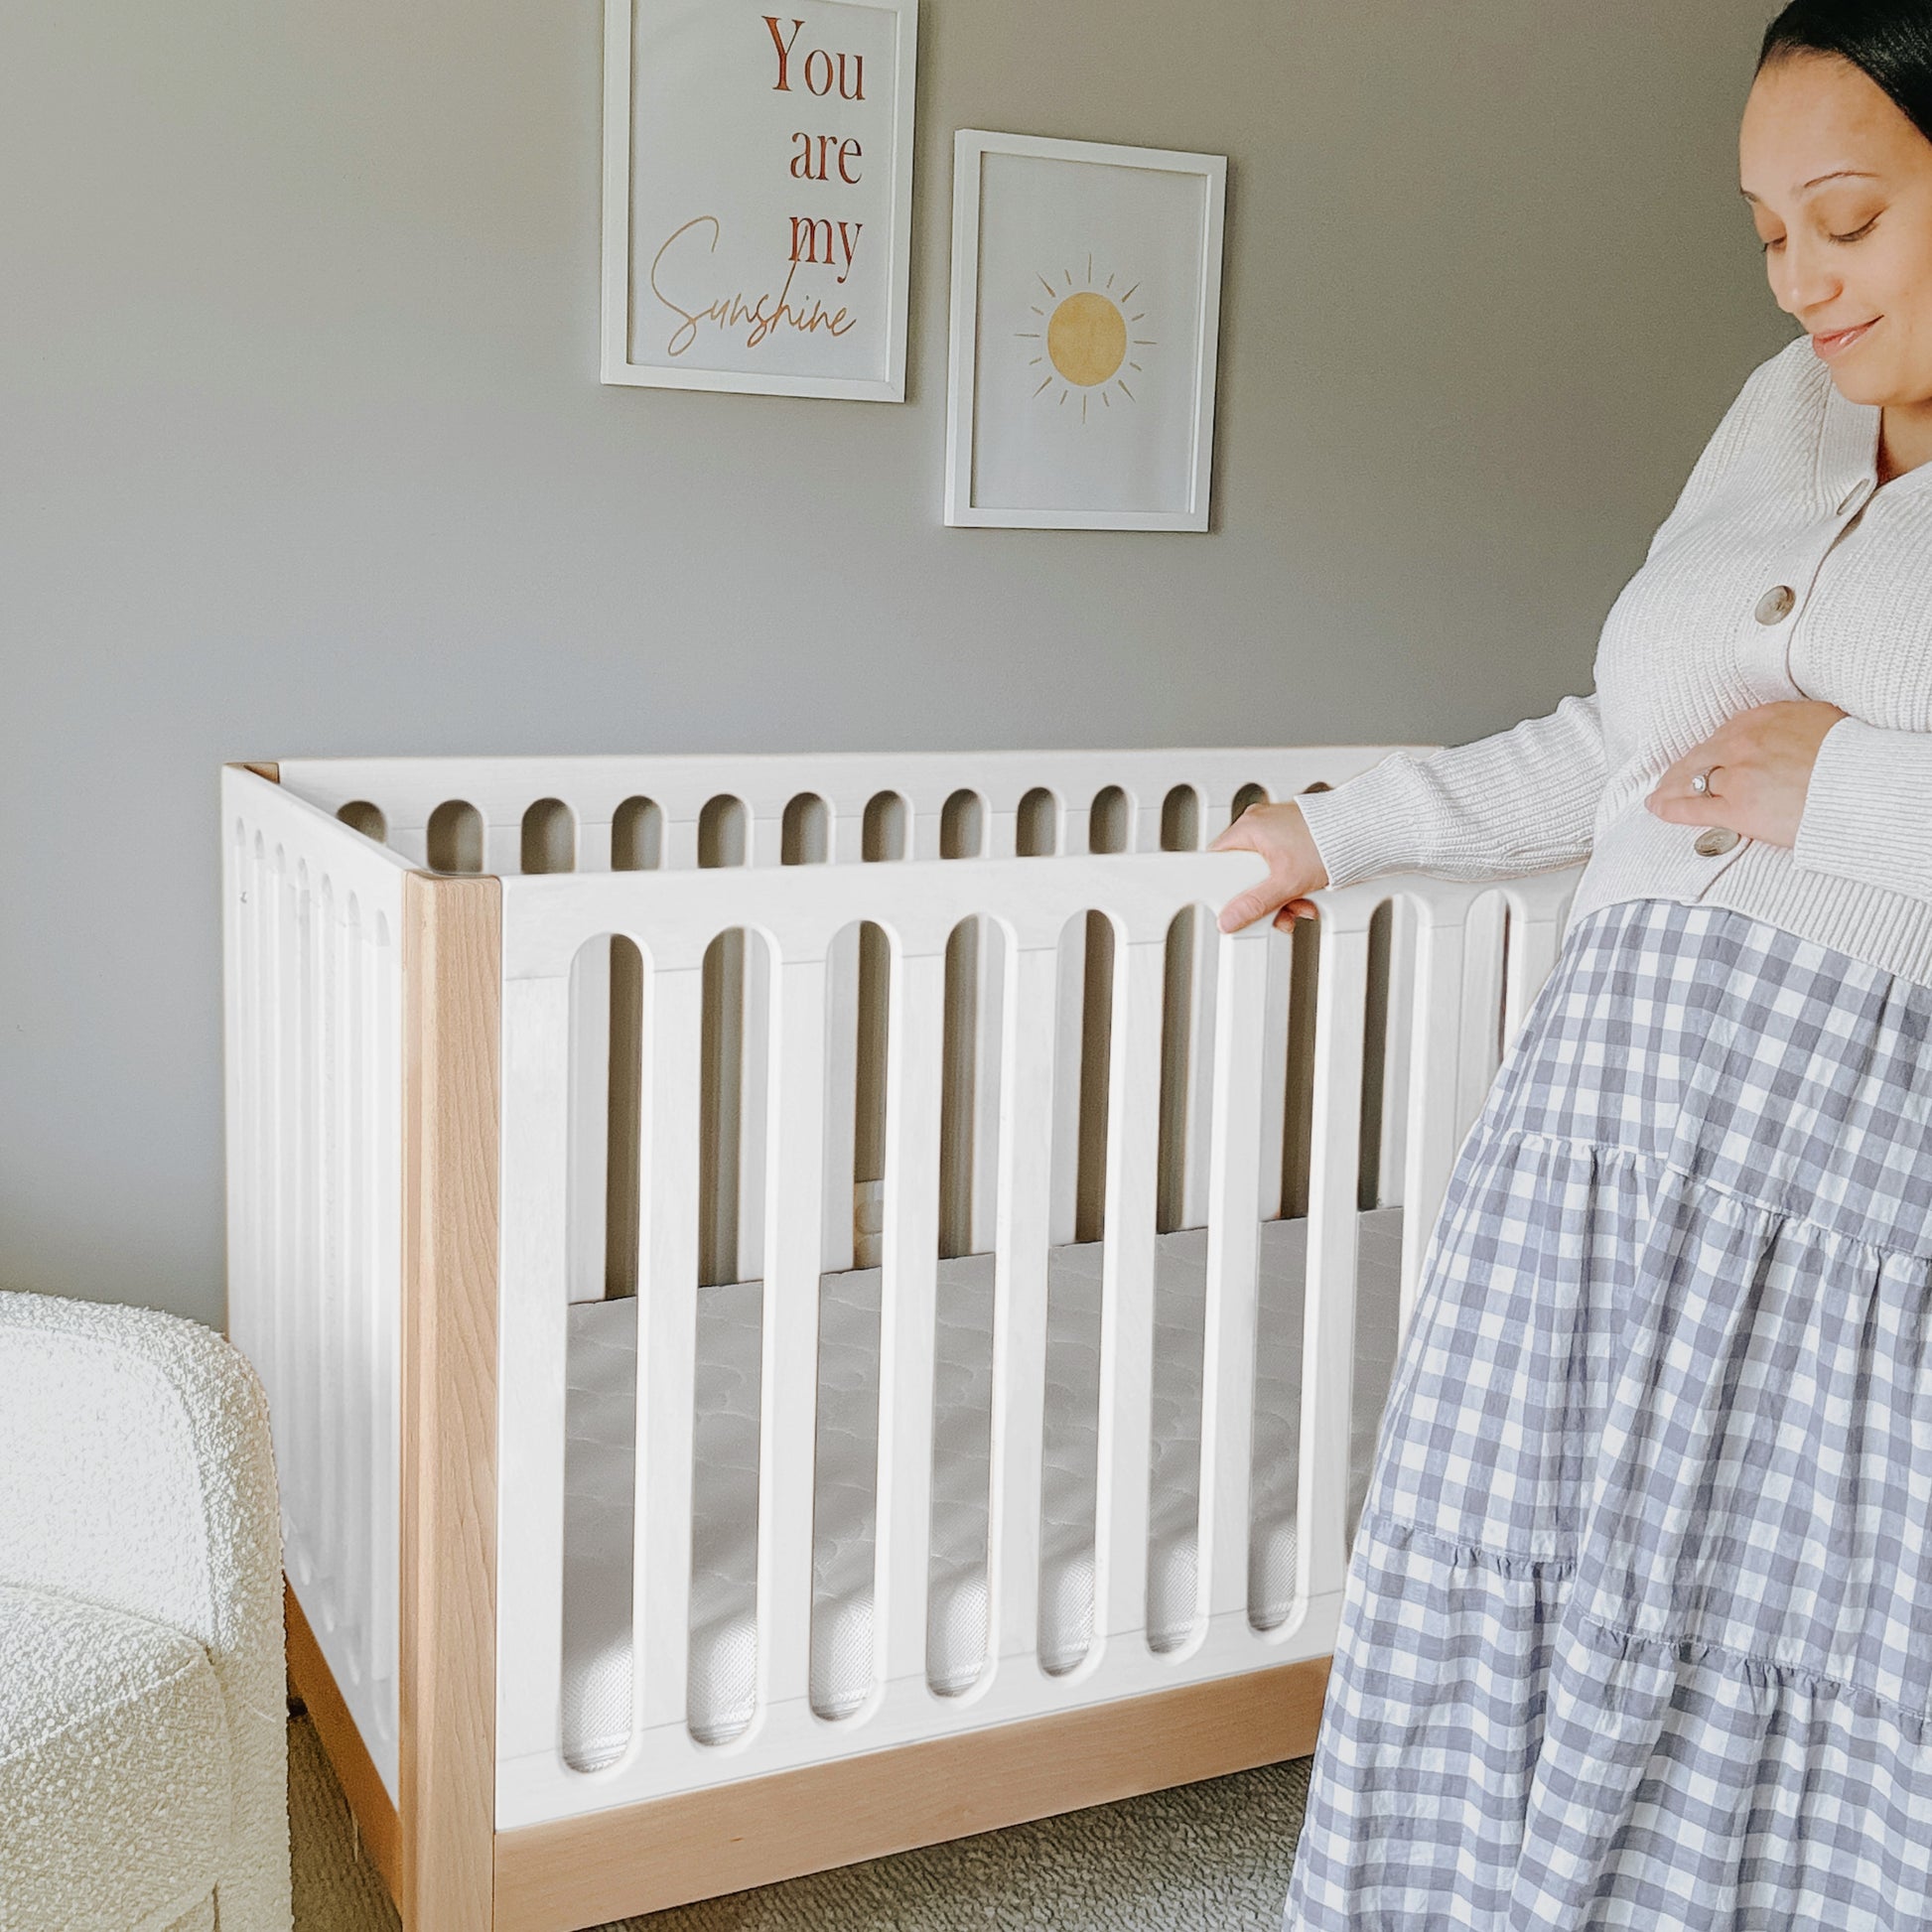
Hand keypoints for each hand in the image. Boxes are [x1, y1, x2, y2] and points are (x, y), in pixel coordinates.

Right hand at [1210, 800, 1330, 931]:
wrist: (1366, 831)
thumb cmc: (1329, 840)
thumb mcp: (1286, 882)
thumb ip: (1254, 904)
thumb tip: (1230, 919)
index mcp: (1249, 827)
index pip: (1217, 860)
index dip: (1223, 887)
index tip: (1231, 905)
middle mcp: (1259, 824)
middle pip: (1243, 871)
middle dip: (1262, 898)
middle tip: (1275, 910)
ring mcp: (1276, 829)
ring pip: (1264, 872)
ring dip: (1279, 895)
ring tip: (1297, 904)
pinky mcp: (1292, 837)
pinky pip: (1279, 865)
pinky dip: (1289, 883)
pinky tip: (1303, 894)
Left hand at [1644, 700, 1846, 847]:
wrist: (1863, 782)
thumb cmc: (1854, 755)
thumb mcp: (1824, 722)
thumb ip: (1796, 728)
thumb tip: (1794, 735)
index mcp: (1765, 717)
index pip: (1726, 732)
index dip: (1713, 748)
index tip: (1707, 754)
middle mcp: (1743, 742)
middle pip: (1702, 755)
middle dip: (1683, 767)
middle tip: (1670, 776)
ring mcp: (1736, 775)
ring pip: (1691, 780)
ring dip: (1672, 787)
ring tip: (1660, 795)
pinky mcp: (1737, 808)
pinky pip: (1693, 808)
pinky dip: (1670, 808)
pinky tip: (1657, 808)